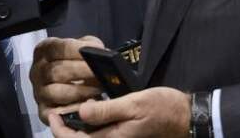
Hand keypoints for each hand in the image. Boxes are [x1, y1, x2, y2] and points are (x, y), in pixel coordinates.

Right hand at [31, 35, 103, 123]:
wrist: (71, 82)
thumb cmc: (77, 62)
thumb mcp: (83, 48)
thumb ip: (90, 47)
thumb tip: (101, 54)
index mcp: (44, 50)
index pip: (58, 48)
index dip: (77, 51)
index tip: (95, 54)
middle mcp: (37, 71)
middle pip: (56, 71)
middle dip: (81, 72)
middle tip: (100, 74)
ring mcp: (38, 92)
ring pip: (56, 92)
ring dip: (80, 91)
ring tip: (98, 89)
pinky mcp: (43, 112)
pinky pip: (56, 113)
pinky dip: (73, 109)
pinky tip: (88, 106)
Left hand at [48, 87, 190, 137]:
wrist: (186, 118)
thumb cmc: (163, 109)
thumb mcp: (134, 104)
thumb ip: (107, 110)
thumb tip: (82, 111)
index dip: (59, 129)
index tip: (52, 114)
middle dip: (65, 131)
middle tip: (57, 112)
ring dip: (77, 130)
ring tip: (71, 111)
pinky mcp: (125, 137)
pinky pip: (100, 137)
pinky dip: (90, 128)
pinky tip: (90, 113)